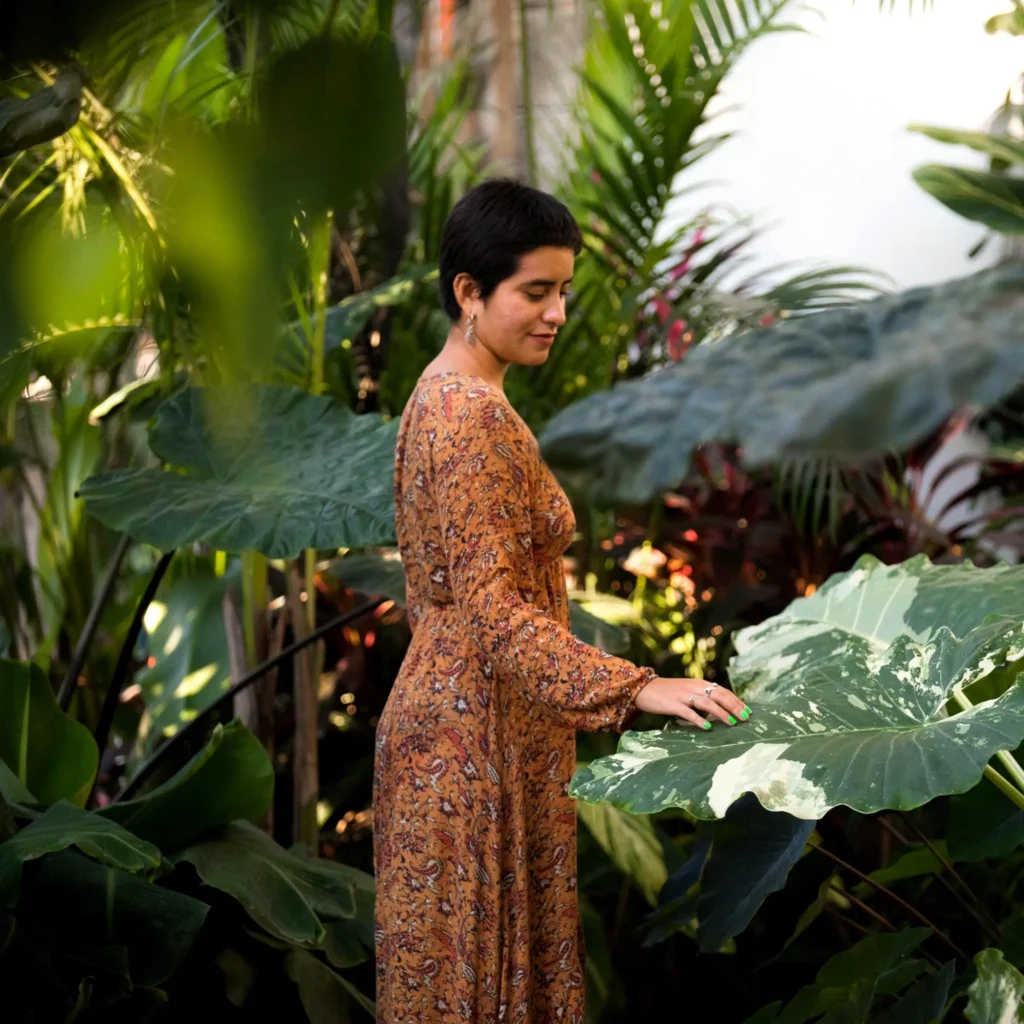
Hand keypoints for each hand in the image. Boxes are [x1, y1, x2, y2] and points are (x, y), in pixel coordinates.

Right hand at [634, 677, 750, 729]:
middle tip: (745, 718)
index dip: (736, 701)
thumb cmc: (668, 693)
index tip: (748, 711)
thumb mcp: (688, 691)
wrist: (644, 688)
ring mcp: (683, 696)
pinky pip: (688, 712)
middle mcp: (694, 687)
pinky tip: (707, 727)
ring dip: (721, 713)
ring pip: (707, 703)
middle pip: (719, 695)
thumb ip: (703, 698)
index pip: (723, 691)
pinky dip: (699, 719)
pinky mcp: (673, 704)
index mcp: (699, 684)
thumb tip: (720, 710)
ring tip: (732, 723)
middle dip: (734, 707)